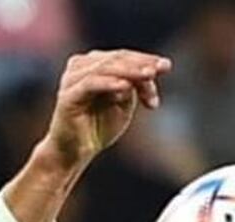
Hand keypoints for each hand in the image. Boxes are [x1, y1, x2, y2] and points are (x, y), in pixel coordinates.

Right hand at [41, 49, 171, 168]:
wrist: (75, 152)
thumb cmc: (99, 126)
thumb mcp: (124, 104)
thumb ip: (134, 87)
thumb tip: (149, 74)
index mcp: (94, 65)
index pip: (123, 56)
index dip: (145, 59)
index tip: (167, 66)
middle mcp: (81, 67)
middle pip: (116, 59)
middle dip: (141, 64)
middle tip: (161, 68)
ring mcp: (73, 80)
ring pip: (105, 68)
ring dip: (130, 71)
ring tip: (149, 75)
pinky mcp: (68, 96)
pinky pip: (91, 84)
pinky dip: (110, 84)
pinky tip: (126, 87)